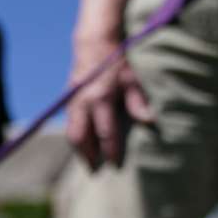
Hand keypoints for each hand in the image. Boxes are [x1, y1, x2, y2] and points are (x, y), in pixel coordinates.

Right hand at [65, 38, 153, 169]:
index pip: (105, 133)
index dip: (110, 151)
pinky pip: (69, 125)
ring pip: (71, 134)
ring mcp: (72, 103)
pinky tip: (83, 146)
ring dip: (79, 151)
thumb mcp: (131, 78)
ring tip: (88, 164)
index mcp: (100, 99)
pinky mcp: (68, 102)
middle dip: (87, 157)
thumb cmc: (116, 61)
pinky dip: (76, 138)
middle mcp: (83, 103)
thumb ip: (138, 101)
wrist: (94, 44)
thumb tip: (149, 121)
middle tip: (94, 173)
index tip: (116, 166)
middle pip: (80, 139)